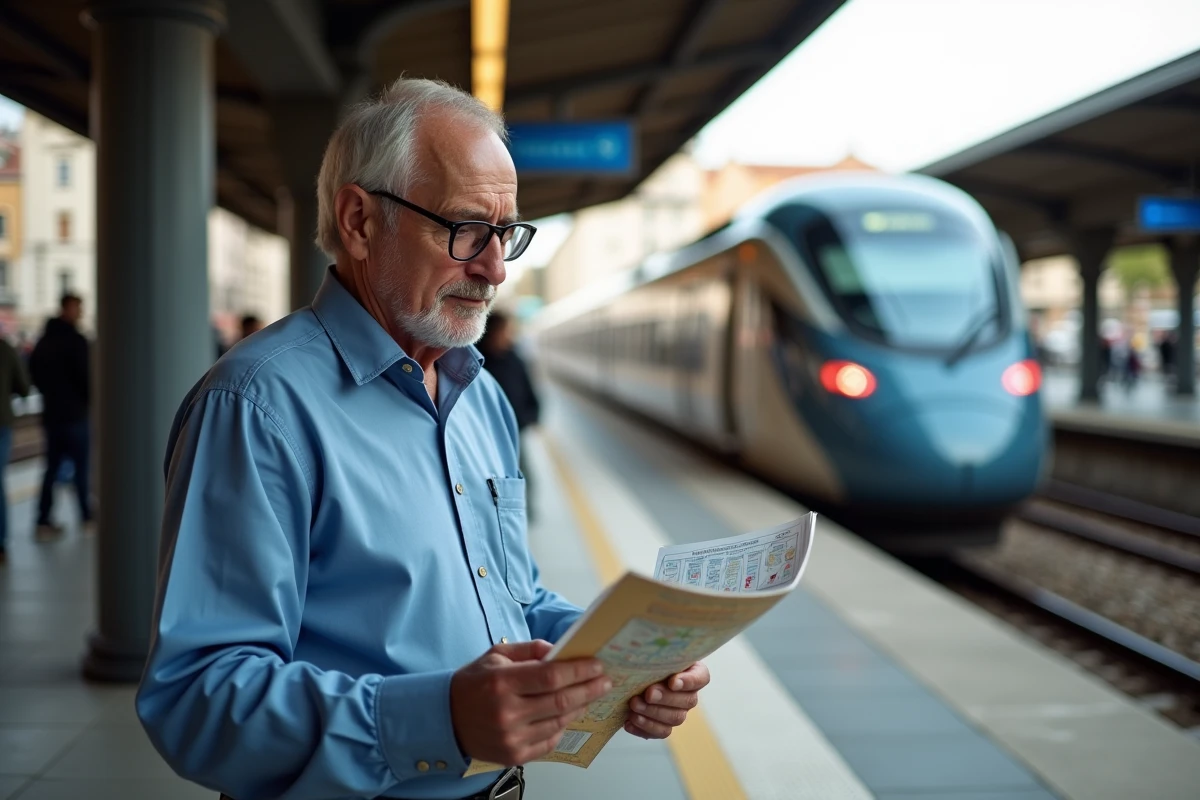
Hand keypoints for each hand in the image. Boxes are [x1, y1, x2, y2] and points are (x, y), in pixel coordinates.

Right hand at [450, 640, 611, 765]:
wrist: (444, 719)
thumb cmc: (472, 685)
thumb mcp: (496, 656)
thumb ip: (530, 650)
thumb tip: (560, 650)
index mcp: (502, 683)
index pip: (551, 676)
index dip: (579, 671)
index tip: (597, 665)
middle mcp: (507, 712)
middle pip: (561, 701)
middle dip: (589, 689)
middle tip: (605, 680)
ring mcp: (511, 737)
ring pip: (559, 722)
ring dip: (580, 707)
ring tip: (589, 695)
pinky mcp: (514, 756)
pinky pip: (549, 741)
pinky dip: (562, 726)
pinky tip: (567, 715)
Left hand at [624, 661, 709, 738]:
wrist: (631, 678)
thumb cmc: (644, 660)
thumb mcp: (651, 653)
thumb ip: (655, 656)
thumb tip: (644, 653)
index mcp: (692, 671)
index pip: (701, 677)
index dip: (689, 681)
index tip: (672, 682)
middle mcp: (688, 694)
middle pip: (688, 701)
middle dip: (665, 698)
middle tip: (648, 694)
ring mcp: (678, 712)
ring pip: (675, 719)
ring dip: (653, 714)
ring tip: (634, 706)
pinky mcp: (664, 726)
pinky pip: (661, 732)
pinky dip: (644, 728)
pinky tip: (629, 721)